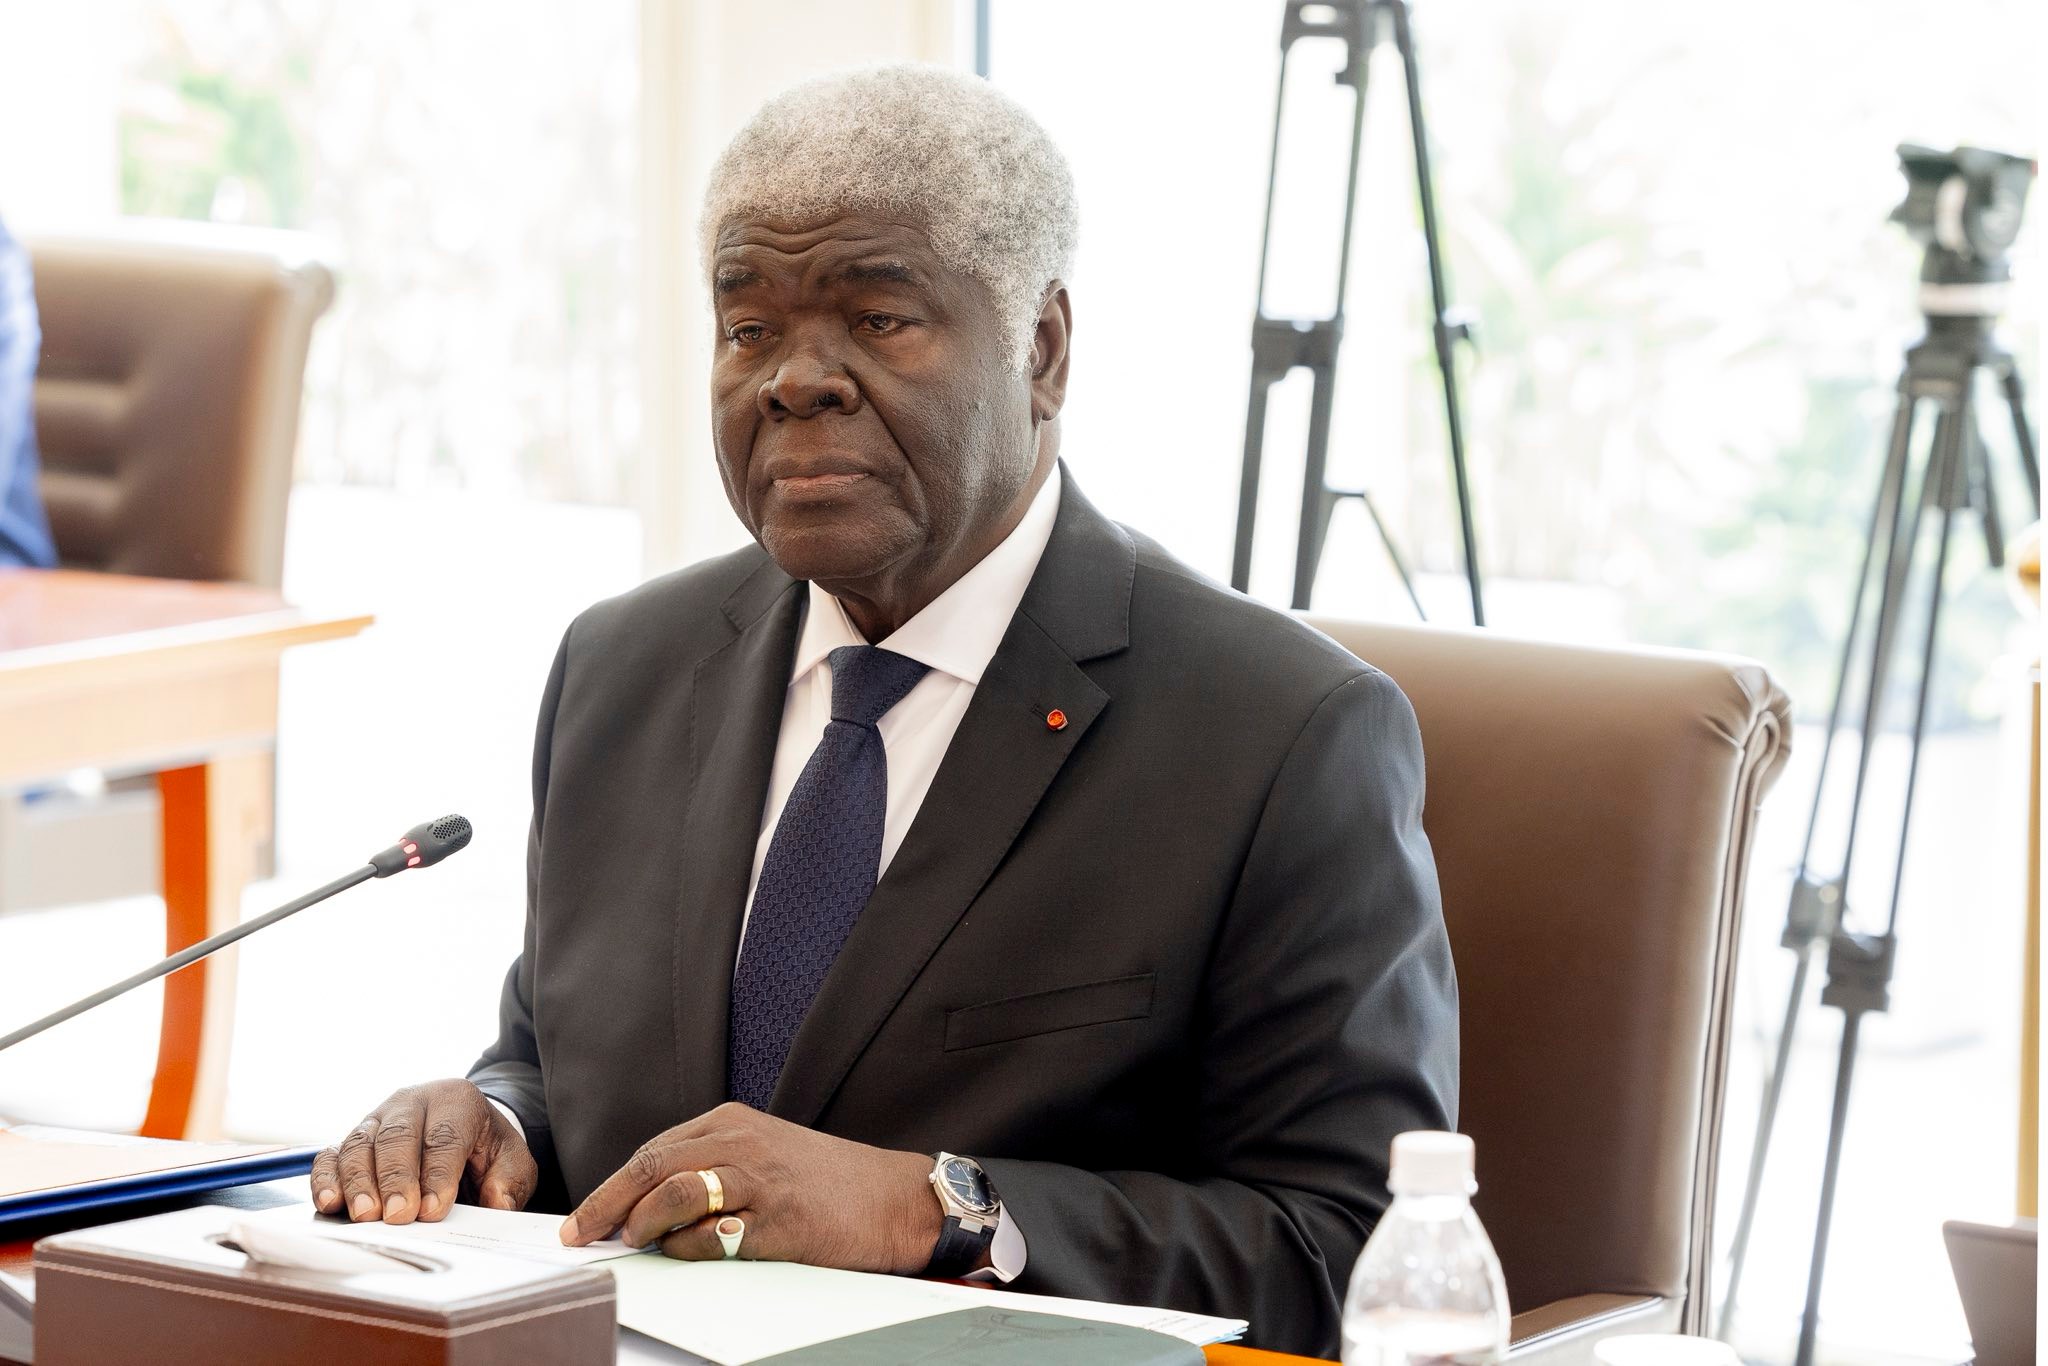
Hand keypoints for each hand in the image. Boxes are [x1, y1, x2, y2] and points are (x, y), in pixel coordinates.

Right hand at [309, 1078, 538, 1223]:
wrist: (464, 1131)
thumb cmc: (486, 1149)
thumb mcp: (512, 1161)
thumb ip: (509, 1181)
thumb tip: (498, 1204)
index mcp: (457, 1100)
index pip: (445, 1136)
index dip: (438, 1173)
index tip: (432, 1209)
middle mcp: (412, 1102)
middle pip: (398, 1137)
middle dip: (397, 1178)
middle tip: (397, 1216)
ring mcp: (378, 1118)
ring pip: (361, 1143)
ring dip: (359, 1181)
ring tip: (365, 1216)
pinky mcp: (353, 1139)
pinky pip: (331, 1154)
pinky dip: (326, 1177)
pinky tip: (330, 1202)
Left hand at [559, 1102, 941, 1271]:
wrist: (894, 1199)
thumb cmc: (826, 1182)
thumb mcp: (765, 1152)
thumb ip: (711, 1165)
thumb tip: (645, 1206)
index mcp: (733, 1122)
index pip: (653, 1151)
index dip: (612, 1188)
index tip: (584, 1220)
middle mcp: (743, 1143)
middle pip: (652, 1167)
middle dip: (606, 1206)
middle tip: (580, 1235)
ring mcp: (761, 1180)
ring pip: (676, 1193)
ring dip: (643, 1224)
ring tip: (633, 1243)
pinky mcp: (778, 1221)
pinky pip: (713, 1237)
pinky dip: (688, 1250)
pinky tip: (685, 1255)